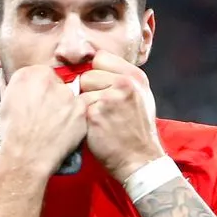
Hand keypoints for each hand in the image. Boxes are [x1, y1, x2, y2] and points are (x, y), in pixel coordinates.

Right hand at [0, 65, 87, 176]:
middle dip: (54, 97)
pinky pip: (80, 112)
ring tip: (54, 126)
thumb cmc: (12, 132)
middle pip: (58, 84)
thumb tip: (24, 84)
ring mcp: (69, 96)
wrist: (26, 155)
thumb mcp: (6, 101)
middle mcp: (51, 80)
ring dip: (65, 108)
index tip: (39, 100)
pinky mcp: (81, 111)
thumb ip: (19, 87)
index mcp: (30, 74)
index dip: (41, 89)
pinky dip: (74, 121)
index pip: (42, 74)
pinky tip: (63, 131)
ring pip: (70, 97)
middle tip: (46, 114)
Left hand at [79, 52, 164, 180]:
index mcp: (135, 76)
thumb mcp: (140, 97)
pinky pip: (77, 107)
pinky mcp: (94, 113)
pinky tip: (94, 128)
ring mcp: (109, 98)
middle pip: (87, 73)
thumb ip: (120, 79)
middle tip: (101, 108)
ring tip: (99, 118)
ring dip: (84, 103)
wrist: (140, 159)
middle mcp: (124, 83)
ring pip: (80, 89)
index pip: (101, 57)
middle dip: (89, 89)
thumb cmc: (137, 130)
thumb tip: (93, 66)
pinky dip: (81, 118)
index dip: (96, 72)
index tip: (99, 87)